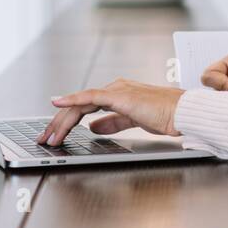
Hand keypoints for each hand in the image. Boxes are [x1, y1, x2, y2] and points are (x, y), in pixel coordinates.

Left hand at [37, 78, 184, 144]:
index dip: (67, 122)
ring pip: (80, 103)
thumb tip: (93, 128)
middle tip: (45, 139)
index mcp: (118, 95)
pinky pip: (90, 96)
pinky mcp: (119, 95)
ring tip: (50, 135)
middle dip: (59, 123)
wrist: (182, 113)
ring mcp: (116, 90)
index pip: (85, 107)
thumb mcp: (133, 121)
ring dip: (62, 120)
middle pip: (78, 106)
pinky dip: (72, 99)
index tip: (55, 135)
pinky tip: (58, 103)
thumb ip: (112, 122)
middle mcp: (114, 89)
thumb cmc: (166, 116)